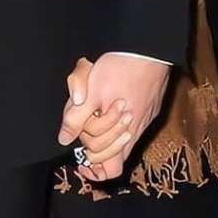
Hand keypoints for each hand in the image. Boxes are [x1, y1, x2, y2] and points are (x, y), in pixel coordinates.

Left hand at [58, 53, 169, 181]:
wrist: (148, 47)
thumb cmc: (118, 68)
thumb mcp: (89, 92)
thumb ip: (75, 118)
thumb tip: (65, 139)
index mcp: (122, 133)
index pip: (111, 170)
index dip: (94, 169)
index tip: (81, 160)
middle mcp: (138, 130)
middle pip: (116, 157)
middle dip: (96, 148)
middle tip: (84, 130)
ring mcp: (147, 118)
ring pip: (125, 139)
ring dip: (107, 132)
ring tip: (95, 113)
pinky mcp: (152, 105)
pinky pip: (135, 122)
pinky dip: (120, 119)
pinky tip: (110, 100)